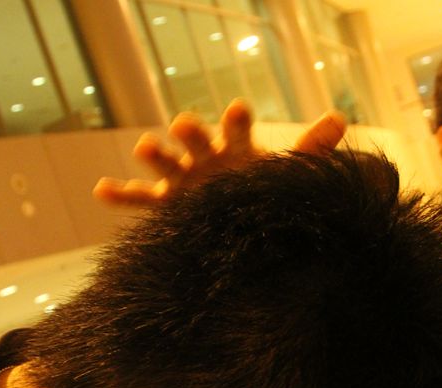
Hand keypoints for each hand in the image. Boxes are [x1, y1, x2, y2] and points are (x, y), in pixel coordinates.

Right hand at [93, 98, 345, 207]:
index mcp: (234, 147)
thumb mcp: (288, 172)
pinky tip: (100, 189)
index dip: (236, 120)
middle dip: (189, 132)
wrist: (244, 223)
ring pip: (164, 165)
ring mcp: (183, 180)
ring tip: (146, 148)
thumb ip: (312, 147)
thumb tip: (341, 118)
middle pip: (194, 140)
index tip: (238, 111)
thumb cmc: (263, 190)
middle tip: (184, 125)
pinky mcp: (166, 205)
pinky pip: (139, 200)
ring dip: (155, 155)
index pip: (235, 128)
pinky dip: (120, 194)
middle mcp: (205, 158)